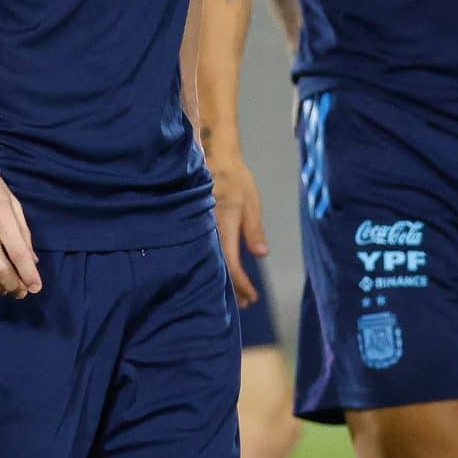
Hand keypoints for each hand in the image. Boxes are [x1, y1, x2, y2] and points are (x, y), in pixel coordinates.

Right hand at [209, 150, 267, 307]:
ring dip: (224, 278)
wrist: (211, 154)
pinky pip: (205, 249)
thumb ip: (254, 229)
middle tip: (245, 304)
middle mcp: (208, 230)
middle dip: (232, 288)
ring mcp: (199, 227)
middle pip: (218, 268)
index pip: (231, 264)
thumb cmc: (234, 176)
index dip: (241, 284)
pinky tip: (221, 270)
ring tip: (235, 292)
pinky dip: (216, 264)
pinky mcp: (196, 224)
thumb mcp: (250, 201)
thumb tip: (261, 255)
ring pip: (210, 260)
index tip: (252, 297)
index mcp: (223, 225)